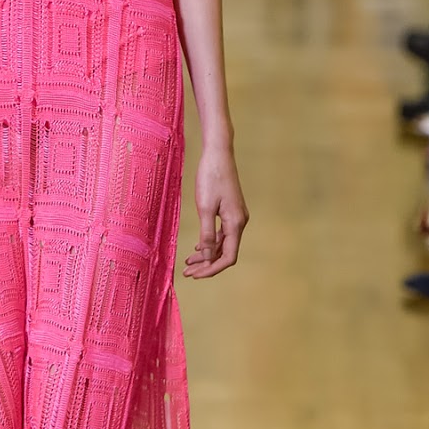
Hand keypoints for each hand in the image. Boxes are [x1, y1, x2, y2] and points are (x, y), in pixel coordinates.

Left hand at [185, 146, 247, 278]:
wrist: (218, 153)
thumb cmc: (211, 177)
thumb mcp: (205, 208)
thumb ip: (207, 234)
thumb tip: (208, 257)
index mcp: (236, 223)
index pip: (228, 257)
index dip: (212, 269)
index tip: (196, 275)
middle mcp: (239, 222)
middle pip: (226, 252)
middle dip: (207, 265)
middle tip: (188, 273)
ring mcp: (236, 216)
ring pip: (223, 243)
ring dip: (207, 254)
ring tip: (188, 263)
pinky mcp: (230, 210)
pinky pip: (222, 233)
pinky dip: (210, 242)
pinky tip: (198, 247)